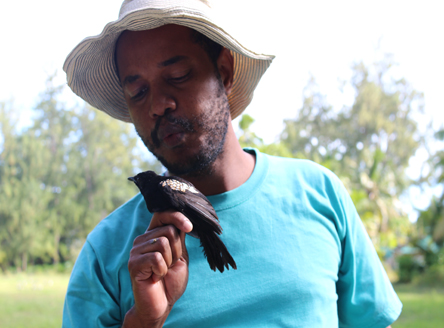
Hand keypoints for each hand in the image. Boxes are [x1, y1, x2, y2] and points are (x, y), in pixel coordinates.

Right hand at [123, 211, 192, 326]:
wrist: (162, 304)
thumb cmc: (171, 280)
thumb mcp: (180, 255)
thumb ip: (178, 238)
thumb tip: (184, 220)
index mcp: (154, 235)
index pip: (163, 215)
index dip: (177, 217)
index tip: (189, 227)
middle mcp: (143, 239)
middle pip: (169, 230)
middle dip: (177, 250)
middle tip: (170, 265)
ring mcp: (136, 250)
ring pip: (163, 243)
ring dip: (169, 261)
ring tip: (162, 271)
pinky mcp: (133, 263)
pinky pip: (156, 258)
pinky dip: (162, 270)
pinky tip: (156, 277)